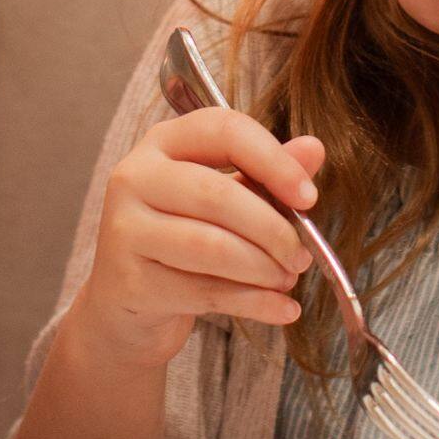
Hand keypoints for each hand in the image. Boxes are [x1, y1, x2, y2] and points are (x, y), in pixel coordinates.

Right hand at [61, 108, 324, 370]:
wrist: (126, 301)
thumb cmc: (182, 236)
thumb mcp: (226, 196)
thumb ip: (266, 173)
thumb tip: (313, 149)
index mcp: (163, 142)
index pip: (223, 130)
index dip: (274, 161)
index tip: (309, 197)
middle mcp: (134, 177)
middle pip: (217, 194)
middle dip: (273, 230)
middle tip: (302, 256)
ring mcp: (124, 229)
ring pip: (210, 247)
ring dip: (263, 268)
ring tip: (287, 279)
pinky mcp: (129, 281)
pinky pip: (204, 291)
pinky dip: (254, 303)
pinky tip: (282, 308)